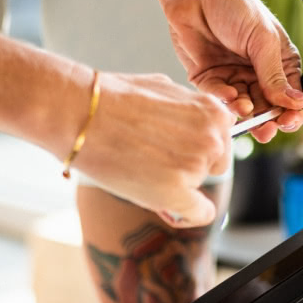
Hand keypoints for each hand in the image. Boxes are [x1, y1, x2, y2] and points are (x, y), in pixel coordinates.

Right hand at [68, 70, 234, 226]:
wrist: (79, 112)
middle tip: (158, 159)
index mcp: (214, 112)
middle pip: (215, 164)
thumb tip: (194, 121)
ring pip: (198, 185)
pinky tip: (170, 208)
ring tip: (141, 168)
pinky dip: (188, 215)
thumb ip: (188, 108)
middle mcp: (212, 139)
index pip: (222, 137)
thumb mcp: (164, 88)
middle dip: (192, 164)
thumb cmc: (114, 97)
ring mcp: (196, 166)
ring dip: (178, 183)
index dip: (198, 143)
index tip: (178, 147)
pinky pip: (200, 213)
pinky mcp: (176, 192)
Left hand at [155, 0, 302, 142]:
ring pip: (243, 106)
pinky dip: (224, 99)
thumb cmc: (234, 4)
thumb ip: (275, 75)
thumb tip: (296, 102)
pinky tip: (229, 95)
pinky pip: (218, 96)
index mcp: (279, 61)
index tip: (288, 121)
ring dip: (246, 111)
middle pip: (267, 107)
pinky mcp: (209, 77)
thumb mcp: (262, 39)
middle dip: (268, 119)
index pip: (290, 95)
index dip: (291, 111)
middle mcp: (257, 72)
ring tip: (245, 109)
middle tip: (266, 127)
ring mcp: (234, 76)